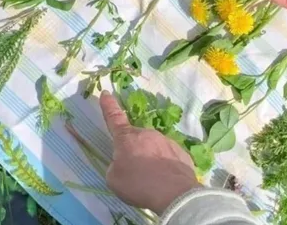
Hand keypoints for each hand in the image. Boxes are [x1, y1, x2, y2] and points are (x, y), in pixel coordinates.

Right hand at [99, 92, 200, 213]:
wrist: (174, 194)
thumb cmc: (138, 184)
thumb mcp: (114, 179)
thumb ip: (116, 166)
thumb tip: (124, 163)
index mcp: (126, 138)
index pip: (114, 118)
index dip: (108, 106)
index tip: (105, 93)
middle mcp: (146, 133)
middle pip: (136, 139)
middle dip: (134, 150)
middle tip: (134, 171)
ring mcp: (166, 141)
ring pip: (153, 147)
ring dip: (150, 158)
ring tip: (152, 179)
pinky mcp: (181, 152)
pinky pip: (168, 157)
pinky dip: (165, 166)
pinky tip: (165, 180)